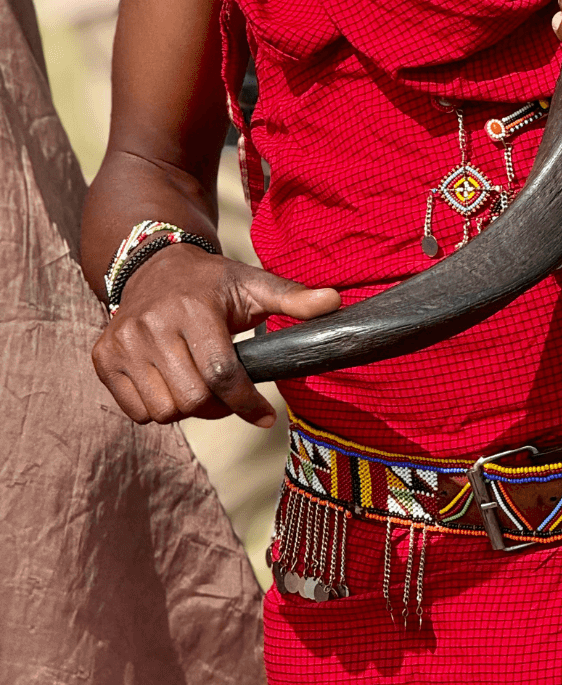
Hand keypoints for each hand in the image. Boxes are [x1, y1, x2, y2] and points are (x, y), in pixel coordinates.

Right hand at [91, 243, 340, 427]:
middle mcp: (151, 325)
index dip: (246, 402)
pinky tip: (171, 383)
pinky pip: (136, 412)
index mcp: (192, 309)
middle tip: (228, 395)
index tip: (265, 417)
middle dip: (218, 407)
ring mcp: (122, 342)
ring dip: (188, 409)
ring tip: (199, 385)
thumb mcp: (253, 284)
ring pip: (163, 411)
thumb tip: (336, 303)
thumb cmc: (212, 283)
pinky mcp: (103, 357)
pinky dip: (158, 408)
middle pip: (192, 399)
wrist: (153, 266)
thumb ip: (293, 298)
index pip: (222, 373)